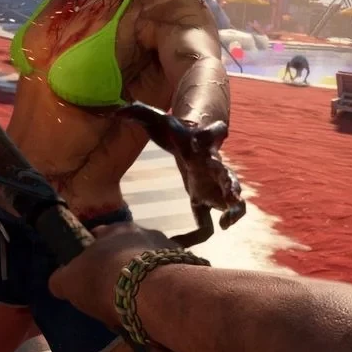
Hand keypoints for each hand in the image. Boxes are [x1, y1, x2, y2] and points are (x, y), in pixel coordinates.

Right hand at [48, 222, 177, 329]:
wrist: (152, 292)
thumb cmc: (104, 281)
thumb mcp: (70, 283)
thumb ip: (62, 280)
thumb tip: (58, 282)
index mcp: (114, 230)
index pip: (100, 234)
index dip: (94, 251)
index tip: (92, 271)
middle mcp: (144, 231)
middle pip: (129, 247)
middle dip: (123, 264)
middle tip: (115, 288)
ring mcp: (169, 248)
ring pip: (152, 262)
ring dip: (145, 276)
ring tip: (139, 302)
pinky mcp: (188, 267)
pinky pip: (170, 278)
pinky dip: (163, 289)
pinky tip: (157, 307)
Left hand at [117, 103, 244, 230]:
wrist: (195, 146)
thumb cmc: (178, 134)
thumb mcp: (159, 122)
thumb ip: (140, 112)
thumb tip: (118, 108)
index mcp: (204, 145)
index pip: (216, 134)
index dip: (217, 133)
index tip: (219, 131)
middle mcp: (214, 167)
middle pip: (228, 175)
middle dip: (232, 183)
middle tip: (233, 194)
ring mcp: (214, 188)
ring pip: (230, 204)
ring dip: (232, 213)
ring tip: (227, 223)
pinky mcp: (207, 203)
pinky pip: (205, 227)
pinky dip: (195, 237)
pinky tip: (177, 242)